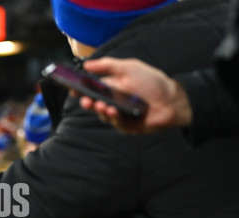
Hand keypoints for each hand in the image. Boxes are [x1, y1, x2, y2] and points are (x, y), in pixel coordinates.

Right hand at [75, 57, 191, 133]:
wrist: (172, 99)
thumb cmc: (152, 82)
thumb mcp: (129, 68)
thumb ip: (107, 65)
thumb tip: (86, 64)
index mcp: (112, 87)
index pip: (91, 89)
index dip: (80, 89)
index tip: (71, 88)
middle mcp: (113, 101)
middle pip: (94, 103)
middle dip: (88, 102)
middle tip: (85, 100)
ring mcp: (119, 115)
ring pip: (103, 115)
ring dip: (100, 110)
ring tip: (102, 105)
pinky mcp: (126, 126)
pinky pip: (115, 123)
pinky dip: (113, 118)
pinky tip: (114, 112)